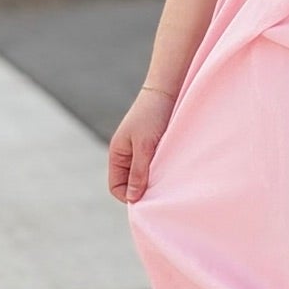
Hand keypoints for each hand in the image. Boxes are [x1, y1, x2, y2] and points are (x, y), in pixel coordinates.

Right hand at [108, 87, 175, 203]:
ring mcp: (139, 150)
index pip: (116, 187)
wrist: (167, 90)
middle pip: (130, 184)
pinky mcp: (153, 146)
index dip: (129, 196)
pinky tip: (171, 169)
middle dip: (142, 190)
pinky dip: (160, 170)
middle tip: (161, 191)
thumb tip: (133, 198)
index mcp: (117, 154)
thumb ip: (139, 172)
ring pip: (143, 175)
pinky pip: (153, 166)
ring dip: (153, 180)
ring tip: (167, 179)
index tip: (148, 197)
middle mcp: (126, 154)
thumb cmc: (152, 115)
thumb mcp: (145, 146)